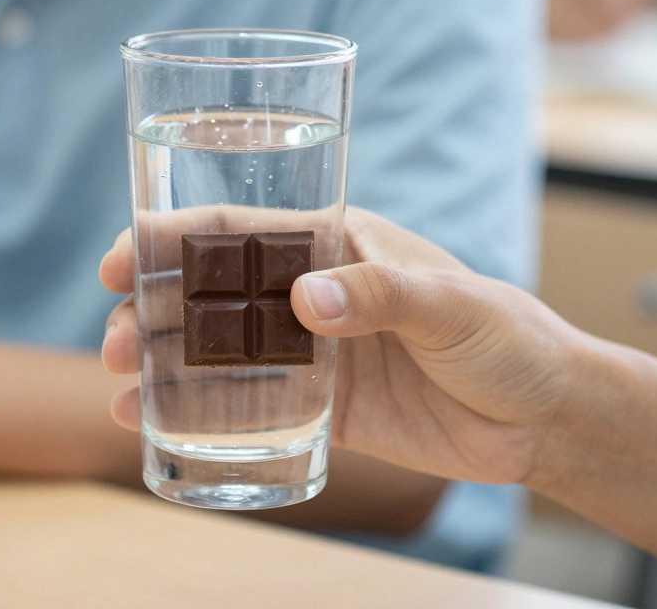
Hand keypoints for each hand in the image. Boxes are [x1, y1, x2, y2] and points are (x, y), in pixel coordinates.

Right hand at [100, 208, 590, 485]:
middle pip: (214, 294)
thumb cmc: (508, 336)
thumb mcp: (450, 307)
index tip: (121, 260)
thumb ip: (380, 297)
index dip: (174, 240)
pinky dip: (202, 413)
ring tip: (119, 387)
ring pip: (220, 352)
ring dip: (164, 364)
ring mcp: (314, 352)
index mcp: (339, 245)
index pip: (242, 233)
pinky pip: (250, 406)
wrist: (544, 416)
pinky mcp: (321, 406)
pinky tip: (159, 425)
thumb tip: (305, 301)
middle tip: (112, 344)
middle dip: (153, 312)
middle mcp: (314, 294)